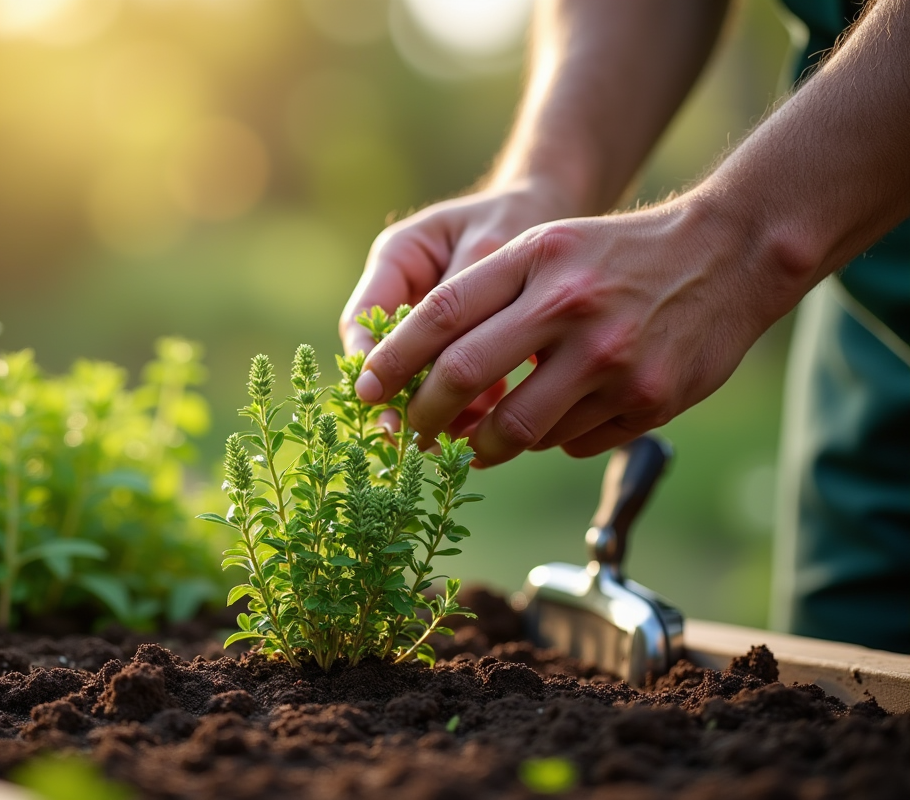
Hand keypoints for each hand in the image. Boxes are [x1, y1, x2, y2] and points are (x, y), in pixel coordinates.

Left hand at [352, 193, 803, 464]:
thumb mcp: (547, 247)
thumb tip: (426, 369)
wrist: (728, 257)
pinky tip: (558, 419)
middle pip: (464, 378)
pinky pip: (571, 444)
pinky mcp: (648, 401)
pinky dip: (551, 441)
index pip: (439, 314)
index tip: (364, 391)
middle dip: (424, 418)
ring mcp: (612, 359)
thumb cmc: (616, 254)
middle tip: (411, 434)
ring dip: (485, 446)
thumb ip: (488, 295)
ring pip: (517, 430)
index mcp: (536, 259)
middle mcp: (570, 307)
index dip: (391, 360)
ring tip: (478, 443)